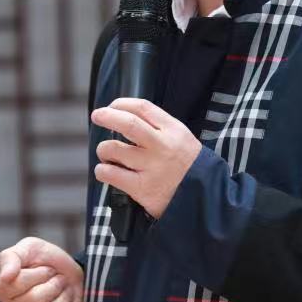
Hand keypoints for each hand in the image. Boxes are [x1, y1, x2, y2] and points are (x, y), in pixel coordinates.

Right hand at [0, 237, 82, 301]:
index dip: (39, 273)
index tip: (46, 268)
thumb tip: (6, 276)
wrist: (72, 278)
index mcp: (2, 288)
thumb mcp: (30, 248)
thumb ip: (12, 257)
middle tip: (59, 280)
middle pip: (34, 300)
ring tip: (63, 292)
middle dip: (55, 284)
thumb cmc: (47, 261)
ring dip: (64, 298)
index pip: (17, 284)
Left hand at [91, 98, 201, 218]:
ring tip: (106, 153)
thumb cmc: (187, 166)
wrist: (204, 197)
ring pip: (114, 149)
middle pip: (128, 124)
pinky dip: (102, 170)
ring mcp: (152, 168)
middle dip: (107, 116)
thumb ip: (158, 127)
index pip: (143, 108)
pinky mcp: (142, 188)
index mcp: (173, 130)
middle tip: (97, 116)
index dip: (122, 103)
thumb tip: (125, 116)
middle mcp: (162, 146)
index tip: (112, 106)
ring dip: (103, 149)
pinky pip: (111, 174)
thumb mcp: (182, 138)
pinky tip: (105, 170)